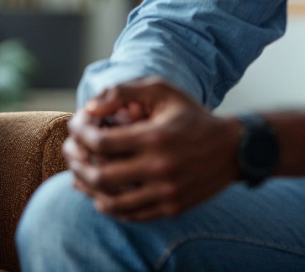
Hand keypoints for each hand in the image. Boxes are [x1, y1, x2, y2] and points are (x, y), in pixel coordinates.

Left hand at [64, 77, 241, 221]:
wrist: (233, 149)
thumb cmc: (192, 115)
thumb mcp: (163, 91)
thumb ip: (123, 92)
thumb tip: (90, 107)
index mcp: (155, 137)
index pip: (100, 142)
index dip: (79, 134)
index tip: (75, 127)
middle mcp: (160, 168)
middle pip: (100, 176)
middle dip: (77, 164)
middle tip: (70, 153)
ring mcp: (166, 193)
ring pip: (112, 202)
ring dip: (88, 190)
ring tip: (79, 176)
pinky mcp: (172, 208)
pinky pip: (132, 215)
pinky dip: (110, 208)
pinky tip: (100, 196)